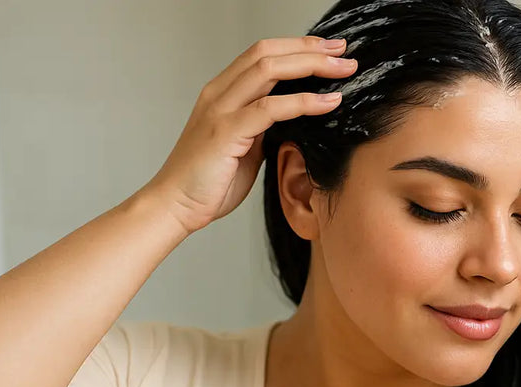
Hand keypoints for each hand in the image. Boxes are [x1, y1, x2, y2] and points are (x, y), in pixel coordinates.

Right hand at [142, 36, 357, 234]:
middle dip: (309, 48)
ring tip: (344, 70)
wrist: (175, 206)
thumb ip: (263, 128)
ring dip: (311, 66)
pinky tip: (329, 103)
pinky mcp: (226, 132)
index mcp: (222, 93)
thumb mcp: (245, 147)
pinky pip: (270, 109)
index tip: (329, 50)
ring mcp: (220, 110)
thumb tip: (292, 120)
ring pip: (269, 70)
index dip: (297, 47)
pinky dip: (303, 102)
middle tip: (343, 51)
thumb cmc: (210, 182)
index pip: (262, 54)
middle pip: (267, 53)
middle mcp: (219, 94)